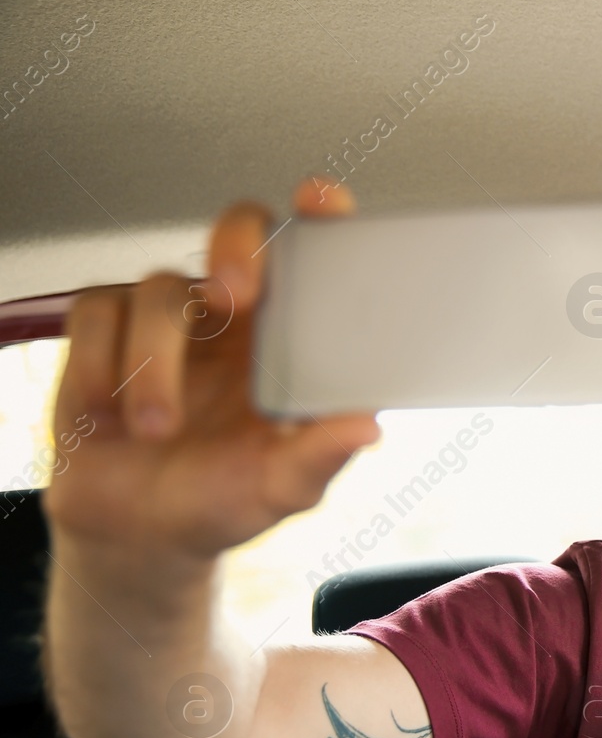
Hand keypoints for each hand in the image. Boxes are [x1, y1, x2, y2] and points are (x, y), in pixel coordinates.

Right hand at [43, 178, 379, 559]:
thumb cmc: (222, 497)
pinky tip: (110, 414)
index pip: (314, 258)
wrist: (138, 533)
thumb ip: (320, 456)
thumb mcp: (281, 489)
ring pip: (160, 289)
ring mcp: (170, 316)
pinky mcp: (105, 327)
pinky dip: (101, 365)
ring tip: (157, 428)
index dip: (321, 219)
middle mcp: (235, 316)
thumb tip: (367, 427)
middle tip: (233, 295)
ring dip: (155, 363)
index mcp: (290, 340)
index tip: (321, 205)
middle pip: (240, 230)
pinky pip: (97, 313)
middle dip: (235, 248)